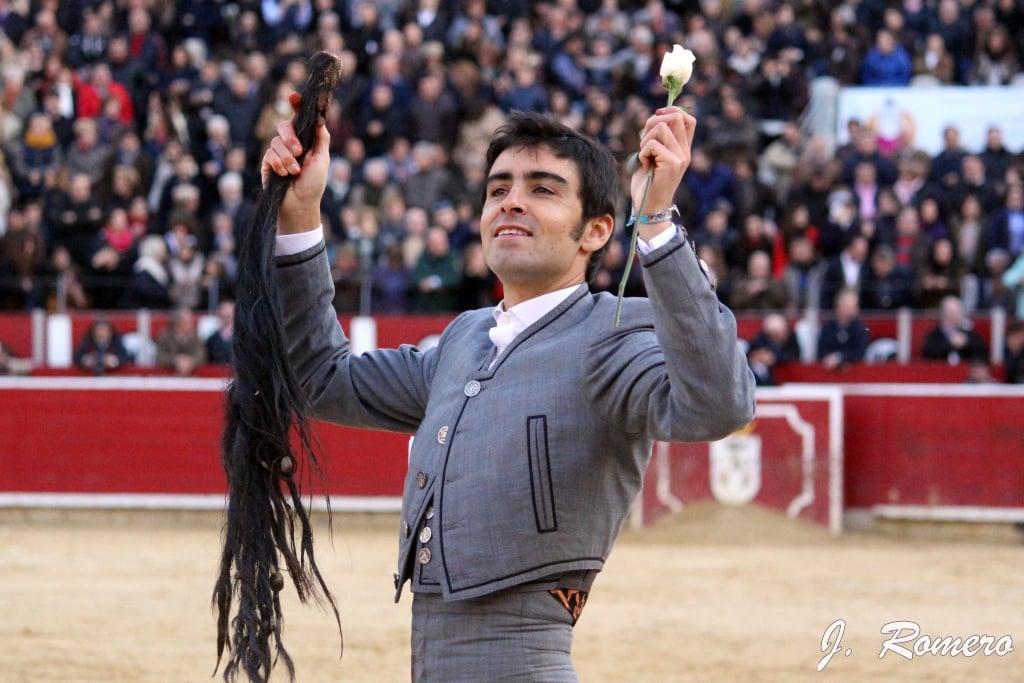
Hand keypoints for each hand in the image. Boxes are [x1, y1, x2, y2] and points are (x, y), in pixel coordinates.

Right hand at [261, 92, 331, 234]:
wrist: (300, 204)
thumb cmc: (314, 184)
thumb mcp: (322, 160)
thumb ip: (321, 139)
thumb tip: (321, 119)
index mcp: (305, 140)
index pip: (299, 118)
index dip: (296, 105)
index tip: (293, 96)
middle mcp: (290, 143)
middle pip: (283, 125)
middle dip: (290, 136)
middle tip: (299, 150)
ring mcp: (277, 152)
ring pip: (276, 141)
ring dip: (287, 157)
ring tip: (295, 171)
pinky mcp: (268, 162)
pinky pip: (269, 154)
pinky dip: (278, 164)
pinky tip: (284, 174)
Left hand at [630, 106, 694, 239]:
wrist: (649, 208)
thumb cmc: (648, 182)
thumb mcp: (654, 156)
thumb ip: (657, 138)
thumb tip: (654, 117)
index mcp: (683, 149)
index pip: (688, 119)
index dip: (672, 110)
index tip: (657, 114)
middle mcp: (685, 152)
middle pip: (675, 116)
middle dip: (653, 122)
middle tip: (645, 140)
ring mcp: (680, 157)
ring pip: (660, 128)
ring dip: (645, 139)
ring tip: (645, 156)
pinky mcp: (672, 163)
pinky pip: (652, 144)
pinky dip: (642, 153)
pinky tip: (645, 165)